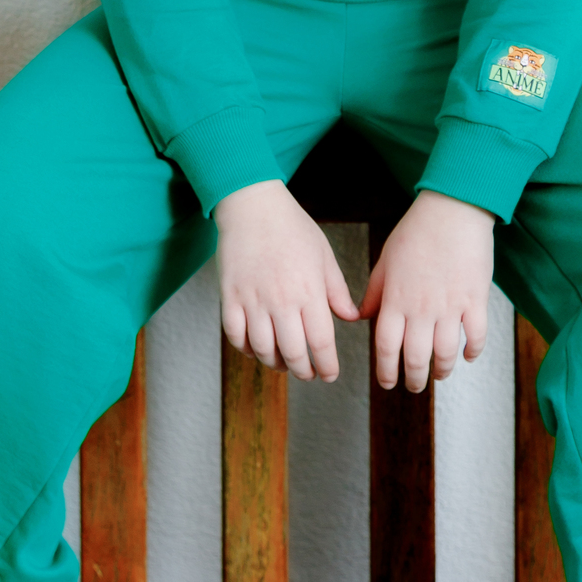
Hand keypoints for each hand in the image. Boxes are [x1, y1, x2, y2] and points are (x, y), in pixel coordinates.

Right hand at [214, 180, 359, 381]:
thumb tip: (351, 318)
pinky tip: (256, 349)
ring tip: (284, 363)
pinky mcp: (230, 297)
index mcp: (309, 291)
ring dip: (275, 364)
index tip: (329, 374)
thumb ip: (337, 291)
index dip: (327, 366)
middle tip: (308, 374)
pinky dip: (246, 349)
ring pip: (264, 350)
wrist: (253, 206)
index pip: (321, 343)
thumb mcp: (324, 256)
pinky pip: (236, 336)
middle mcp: (282, 301)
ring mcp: (253, 300)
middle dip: (303, 372)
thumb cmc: (293, 228)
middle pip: (293, 354)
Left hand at [359, 190, 493, 392]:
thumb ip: (375, 293)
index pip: (386, 348)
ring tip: (439, 375)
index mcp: (395, 301)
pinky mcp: (475, 300)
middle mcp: (421, 309)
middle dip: (413, 379)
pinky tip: (467, 356)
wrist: (451, 212)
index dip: (386, 371)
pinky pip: (475, 336)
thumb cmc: (415, 232)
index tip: (388, 383)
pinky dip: (472, 351)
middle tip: (414, 386)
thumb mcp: (385, 261)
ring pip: (444, 353)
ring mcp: (449, 307)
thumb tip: (360, 317)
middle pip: (415, 357)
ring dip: (441, 370)